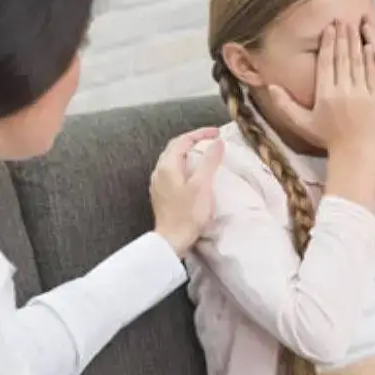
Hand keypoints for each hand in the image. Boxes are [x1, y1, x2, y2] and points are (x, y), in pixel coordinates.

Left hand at [150, 127, 224, 257]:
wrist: (171, 240)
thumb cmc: (188, 213)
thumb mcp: (202, 185)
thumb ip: (209, 161)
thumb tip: (217, 142)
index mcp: (167, 166)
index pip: (183, 140)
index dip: (201, 133)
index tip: (217, 133)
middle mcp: (159, 171)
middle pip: (175, 147)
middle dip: (193, 140)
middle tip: (211, 140)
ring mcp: (158, 183)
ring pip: (172, 159)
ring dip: (188, 153)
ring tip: (204, 154)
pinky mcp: (161, 194)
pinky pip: (172, 171)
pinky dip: (185, 165)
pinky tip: (193, 173)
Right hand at [267, 21, 374, 157]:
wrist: (355, 152)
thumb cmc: (327, 138)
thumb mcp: (302, 123)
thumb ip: (285, 105)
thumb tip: (270, 87)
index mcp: (325, 95)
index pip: (327, 63)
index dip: (328, 43)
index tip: (330, 28)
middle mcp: (343, 92)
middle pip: (342, 58)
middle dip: (343, 36)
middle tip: (342, 19)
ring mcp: (362, 94)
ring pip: (358, 62)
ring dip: (356, 42)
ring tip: (354, 26)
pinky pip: (372, 73)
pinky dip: (370, 58)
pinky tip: (368, 45)